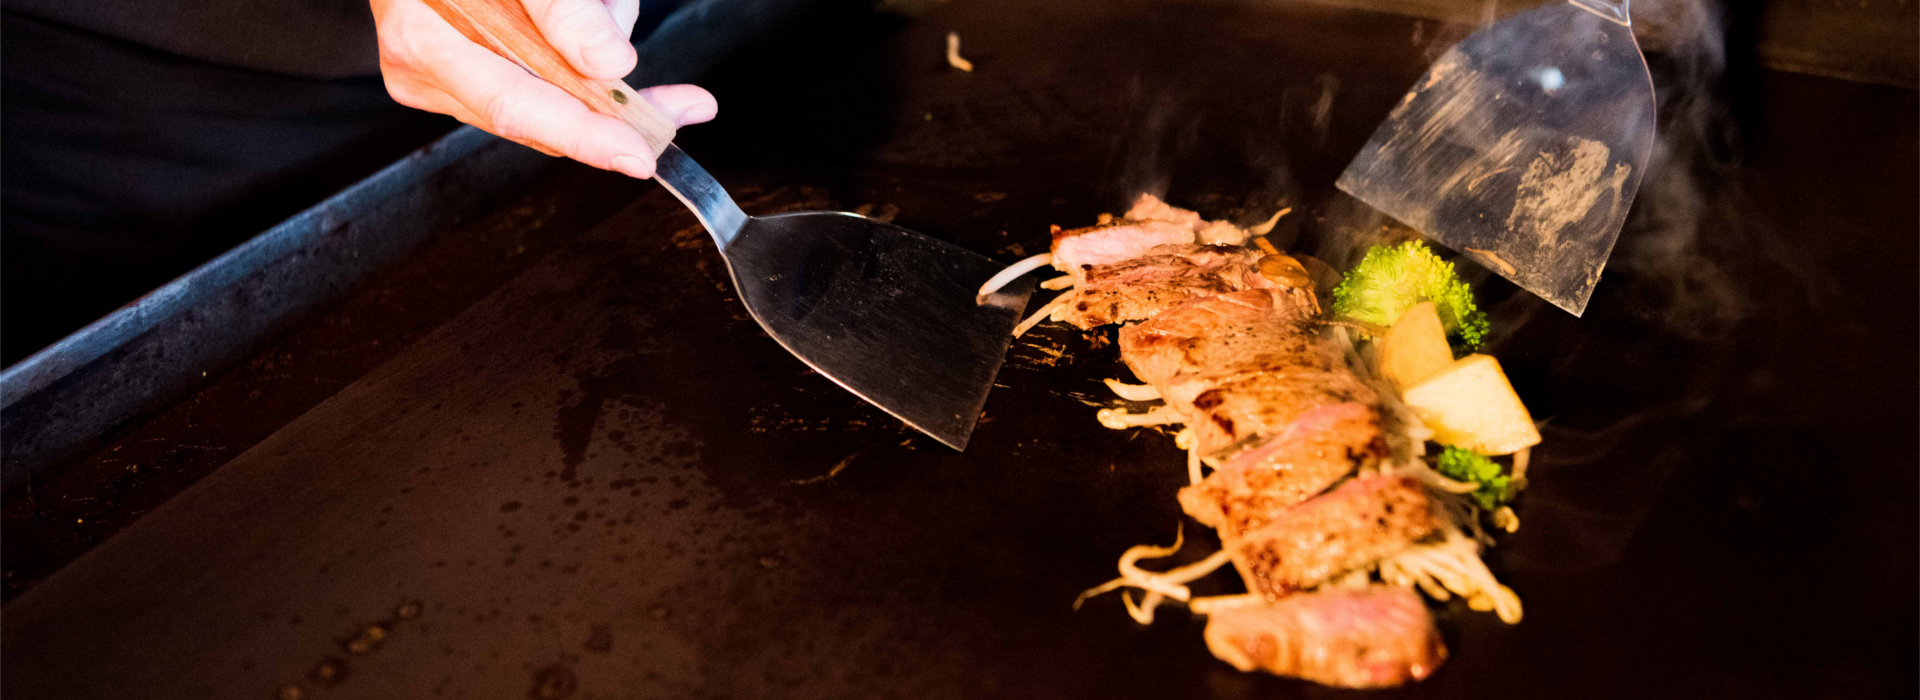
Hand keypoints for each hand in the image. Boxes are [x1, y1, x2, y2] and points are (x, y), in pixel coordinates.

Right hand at [371, 0, 716, 178]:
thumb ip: (558, 5)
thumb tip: (608, 62)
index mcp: (424, 38)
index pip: (514, 105)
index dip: (583, 134)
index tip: (639, 152)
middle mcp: (424, 69)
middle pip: (536, 117)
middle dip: (614, 113)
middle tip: (683, 108)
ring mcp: (438, 78)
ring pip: (543, 104)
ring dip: (598, 84)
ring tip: (628, 37)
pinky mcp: (459, 77)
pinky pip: (532, 88)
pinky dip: (575, 75)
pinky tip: (600, 54)